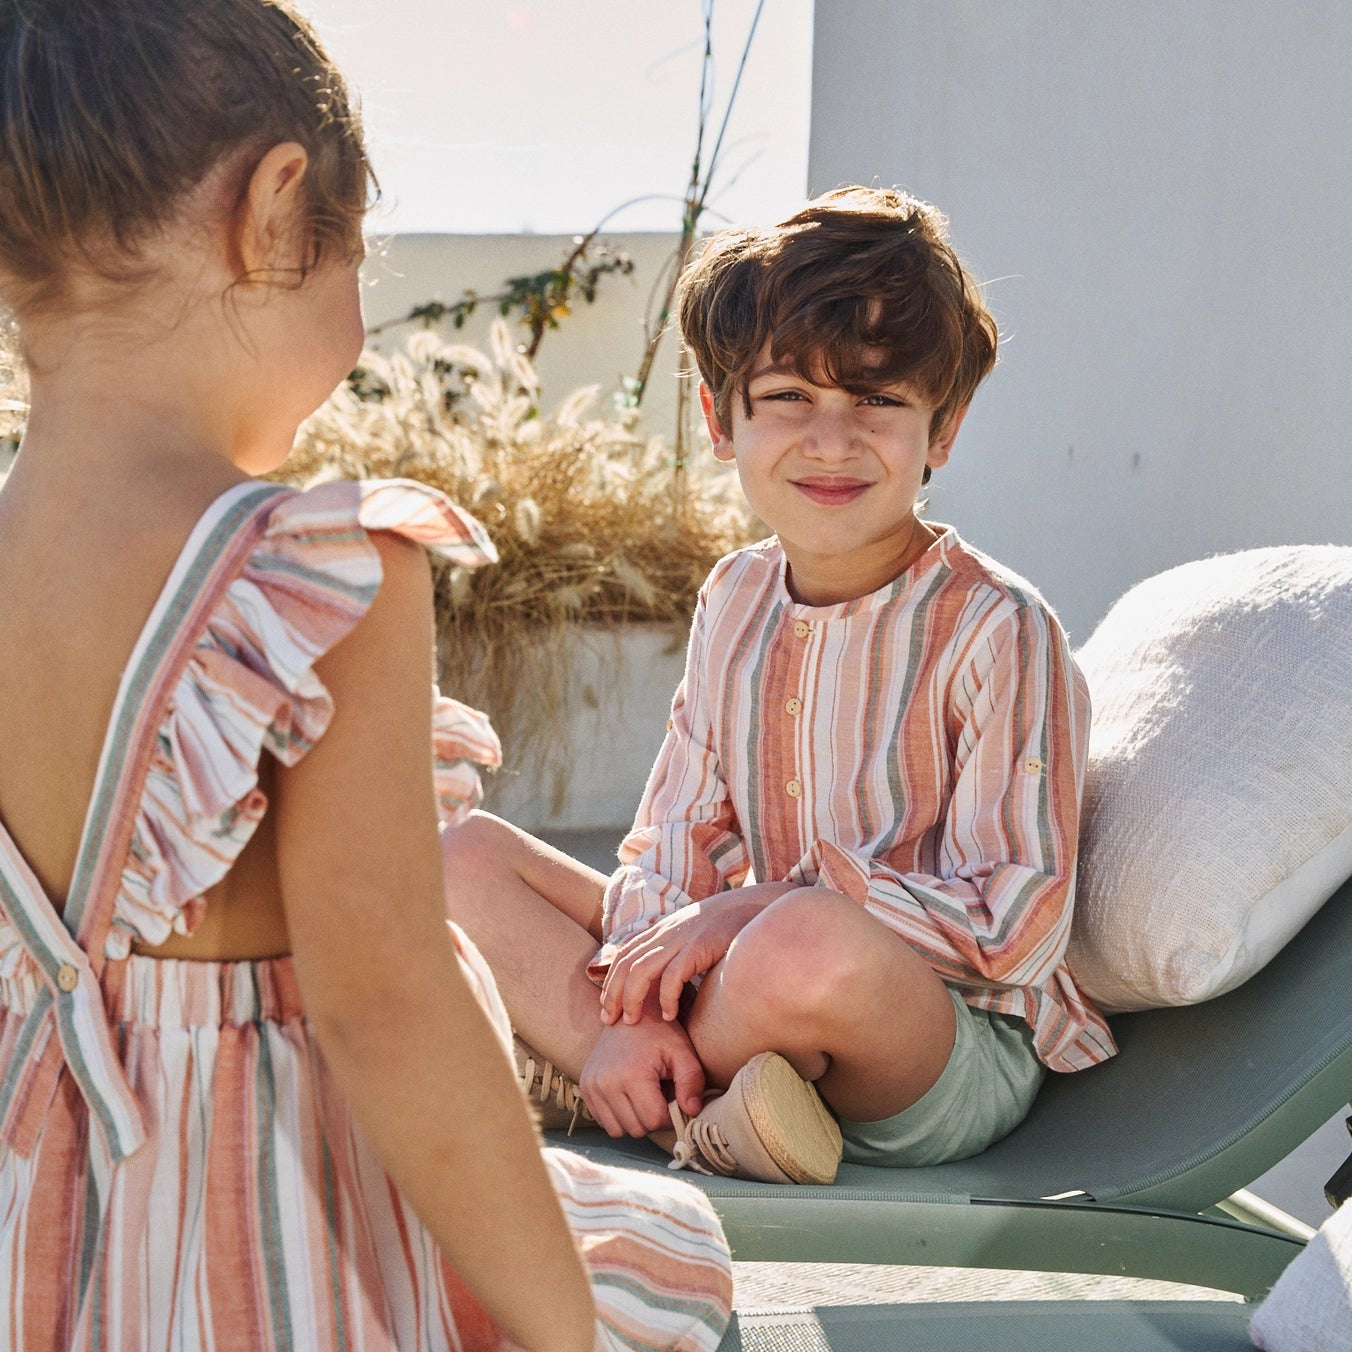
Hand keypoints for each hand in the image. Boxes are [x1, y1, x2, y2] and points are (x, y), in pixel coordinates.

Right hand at [580, 1009, 706, 1133]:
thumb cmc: (658, 1032)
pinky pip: (604, 1122)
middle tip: (658, 1093)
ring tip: (643, 1094)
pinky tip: (628, 1094)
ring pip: (618, 1131)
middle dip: (652, 1118)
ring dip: (634, 1120)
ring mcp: (591, 1086)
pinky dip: (618, 1116)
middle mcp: (605, 1083)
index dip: (669, 1114)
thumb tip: (692, 1112)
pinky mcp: (584, 1088)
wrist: (627, 1011)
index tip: (671, 1095)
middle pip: (637, 1130)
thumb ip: (692, 1082)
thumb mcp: (682, 1051)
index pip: (654, 1121)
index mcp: (631, 1075)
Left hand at [600, 882, 795, 1024]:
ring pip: (641, 969)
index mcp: (663, 929)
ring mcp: (682, 938)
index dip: (610, 980)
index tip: (608, 1006)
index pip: (624, 954)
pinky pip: (673, 975)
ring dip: (632, 998)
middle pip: (625, 963)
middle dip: (613, 994)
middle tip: (611, 1021)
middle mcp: (667, 932)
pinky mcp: (700, 946)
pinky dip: (665, 997)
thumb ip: (678, 952)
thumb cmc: (729, 928)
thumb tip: (664, 982)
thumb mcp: (695, 936)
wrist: (759, 906)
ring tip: (633, 1022)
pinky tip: (668, 1015)